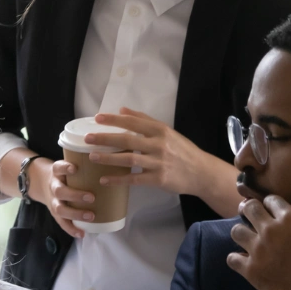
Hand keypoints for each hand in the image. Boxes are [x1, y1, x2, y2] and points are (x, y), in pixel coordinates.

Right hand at [35, 158, 91, 239]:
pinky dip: (71, 229)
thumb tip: (113, 163)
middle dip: (75, 195)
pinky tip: (82, 234)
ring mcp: (53, 201)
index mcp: (57, 172)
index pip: (58, 168)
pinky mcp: (54, 213)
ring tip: (91, 216)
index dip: (65, 168)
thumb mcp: (69, 165)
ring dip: (75, 214)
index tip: (75, 168)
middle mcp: (53, 186)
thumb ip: (85, 165)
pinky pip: (61, 223)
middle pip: (59, 191)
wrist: (42, 183)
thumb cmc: (66, 174)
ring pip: (59, 209)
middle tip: (92, 197)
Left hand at [86, 109, 236, 202]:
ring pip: (129, 159)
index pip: (133, 122)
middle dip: (105, 138)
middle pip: (127, 139)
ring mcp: (158, 162)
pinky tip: (105, 180)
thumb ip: (145, 120)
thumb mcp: (167, 131)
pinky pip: (134, 179)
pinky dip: (118, 180)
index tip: (97, 118)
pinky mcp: (158, 179)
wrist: (202, 172)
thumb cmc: (182, 150)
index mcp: (160, 130)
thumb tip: (122, 109)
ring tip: (92, 157)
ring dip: (108, 158)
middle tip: (88, 138)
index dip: (114, 120)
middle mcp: (159, 144)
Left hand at [227, 193, 290, 289]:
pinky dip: (236, 259)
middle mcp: (270, 230)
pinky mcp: (250, 269)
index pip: (270, 200)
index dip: (271, 204)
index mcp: (290, 218)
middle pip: (248, 208)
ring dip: (242, 234)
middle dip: (249, 210)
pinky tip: (244, 261)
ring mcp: (258, 250)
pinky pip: (232, 258)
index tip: (271, 211)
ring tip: (249, 240)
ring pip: (236, 231)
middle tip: (251, 217)